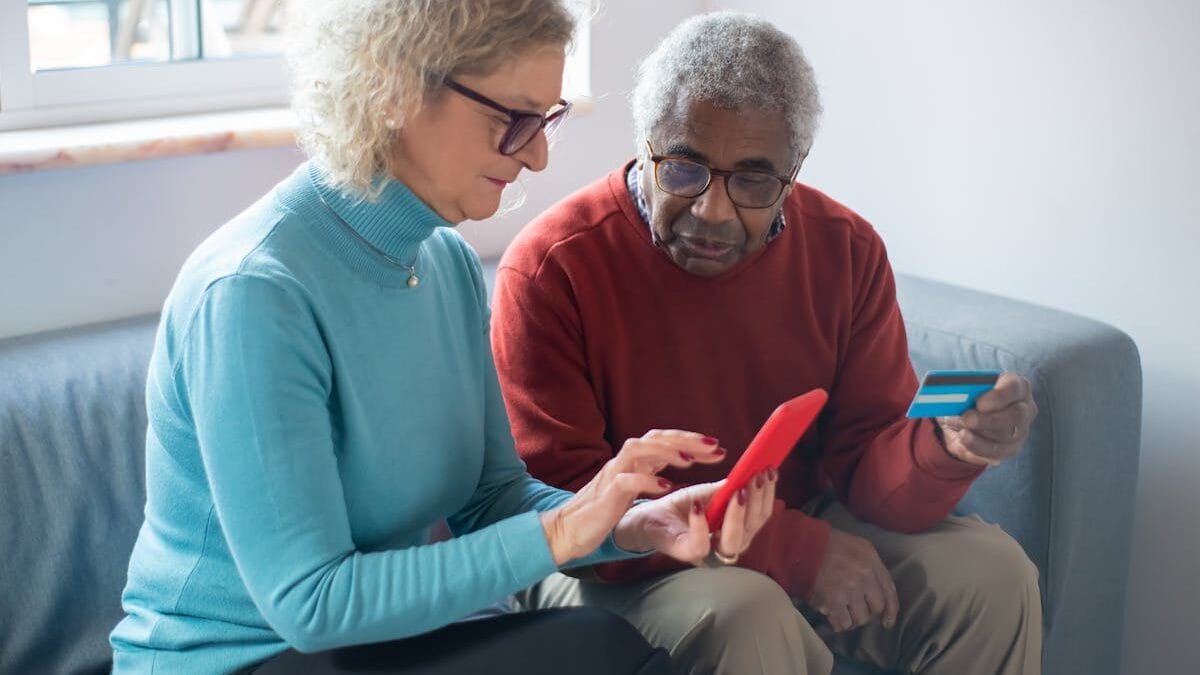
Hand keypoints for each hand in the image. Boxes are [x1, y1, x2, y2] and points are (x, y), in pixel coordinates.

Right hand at [540, 430, 724, 564]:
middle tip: (715, 447)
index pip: (664, 439)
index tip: (718, 448)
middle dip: (686, 440)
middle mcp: (623, 461)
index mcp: (633, 461)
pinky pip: (626, 481)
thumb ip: (653, 471)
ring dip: (666, 452)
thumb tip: (684, 460)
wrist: (568, 530)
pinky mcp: (605, 494)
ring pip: (638, 449)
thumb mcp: (633, 487)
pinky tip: (667, 487)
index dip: (691, 440)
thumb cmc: (603, 512)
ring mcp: (613, 474)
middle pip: (655, 437)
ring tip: (692, 462)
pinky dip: (647, 481)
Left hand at [614, 468, 777, 564]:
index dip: (767, 494)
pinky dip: (701, 525)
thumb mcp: (711, 492)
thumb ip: (733, 486)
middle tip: (756, 475)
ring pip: (733, 542)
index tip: (770, 470)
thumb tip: (756, 467)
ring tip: (737, 490)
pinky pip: (701, 546)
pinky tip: (699, 505)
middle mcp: (727, 545)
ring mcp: (708, 553)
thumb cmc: (684, 504)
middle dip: (757, 500)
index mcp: (737, 530)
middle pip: (752, 529)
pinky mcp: (686, 553)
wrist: (651, 514)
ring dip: (738, 514)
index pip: (760, 516)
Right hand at [807, 529, 898, 632]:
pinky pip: (843, 624)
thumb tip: (875, 589)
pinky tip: (831, 615)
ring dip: (852, 619)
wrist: (798, 546)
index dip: (891, 610)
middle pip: (877, 607)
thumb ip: (869, 564)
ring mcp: (849, 589)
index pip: (889, 590)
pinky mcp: (833, 601)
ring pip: (861, 619)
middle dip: (867, 613)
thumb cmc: (824, 544)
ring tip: (841, 613)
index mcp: (870, 558)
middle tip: (855, 611)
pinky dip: (837, 623)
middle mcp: (864, 574)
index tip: (887, 622)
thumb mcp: (855, 545)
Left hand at [937, 372, 1037, 466]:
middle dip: (988, 419)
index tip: (979, 403)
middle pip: (1016, 415)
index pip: (1015, 388)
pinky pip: (997, 452)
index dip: (998, 396)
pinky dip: (976, 446)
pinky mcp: (1011, 449)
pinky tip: (963, 439)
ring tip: (960, 430)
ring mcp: (1021, 431)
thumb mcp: (961, 390)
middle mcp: (1025, 408)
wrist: (960, 420)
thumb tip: (955, 396)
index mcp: (1017, 386)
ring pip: (1006, 436)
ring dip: (979, 434)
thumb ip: (962, 390)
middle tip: (966, 419)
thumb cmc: (966, 398)